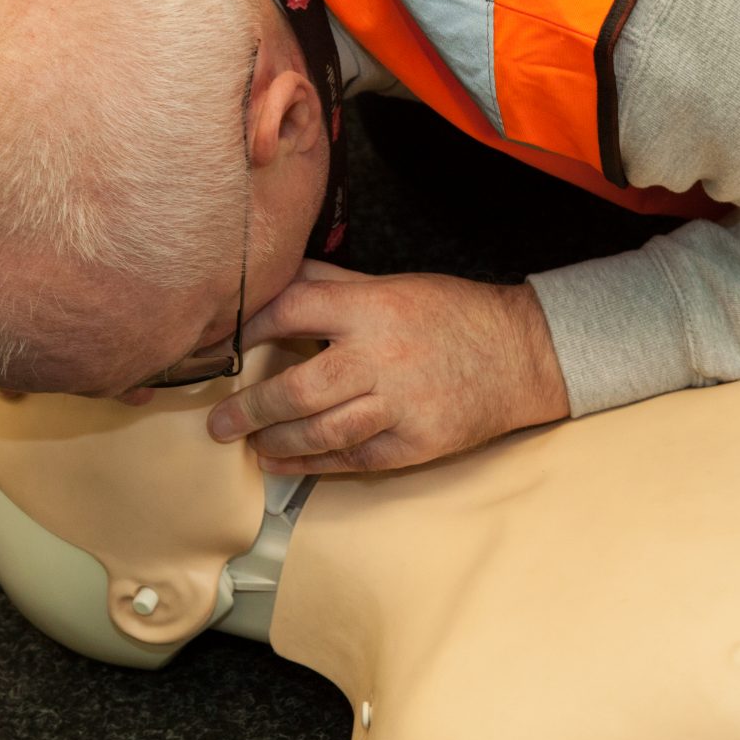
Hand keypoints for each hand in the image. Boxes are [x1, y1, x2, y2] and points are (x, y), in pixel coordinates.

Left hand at [207, 261, 569, 473]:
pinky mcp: (416, 442)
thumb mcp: (393, 284)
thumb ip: (332, 283)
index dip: (250, 329)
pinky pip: (352, 459)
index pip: (293, 310)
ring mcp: (400, 404)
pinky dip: (312, 465)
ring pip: (321, 431)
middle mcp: (382, 356)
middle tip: (219, 421)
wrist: (520, 356)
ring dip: (276, 442)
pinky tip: (285, 464)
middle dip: (250, 408)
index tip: (226, 347)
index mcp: (372, 307)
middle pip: (298, 388)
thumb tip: (275, 274)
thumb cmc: (453, 315)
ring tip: (250, 444)